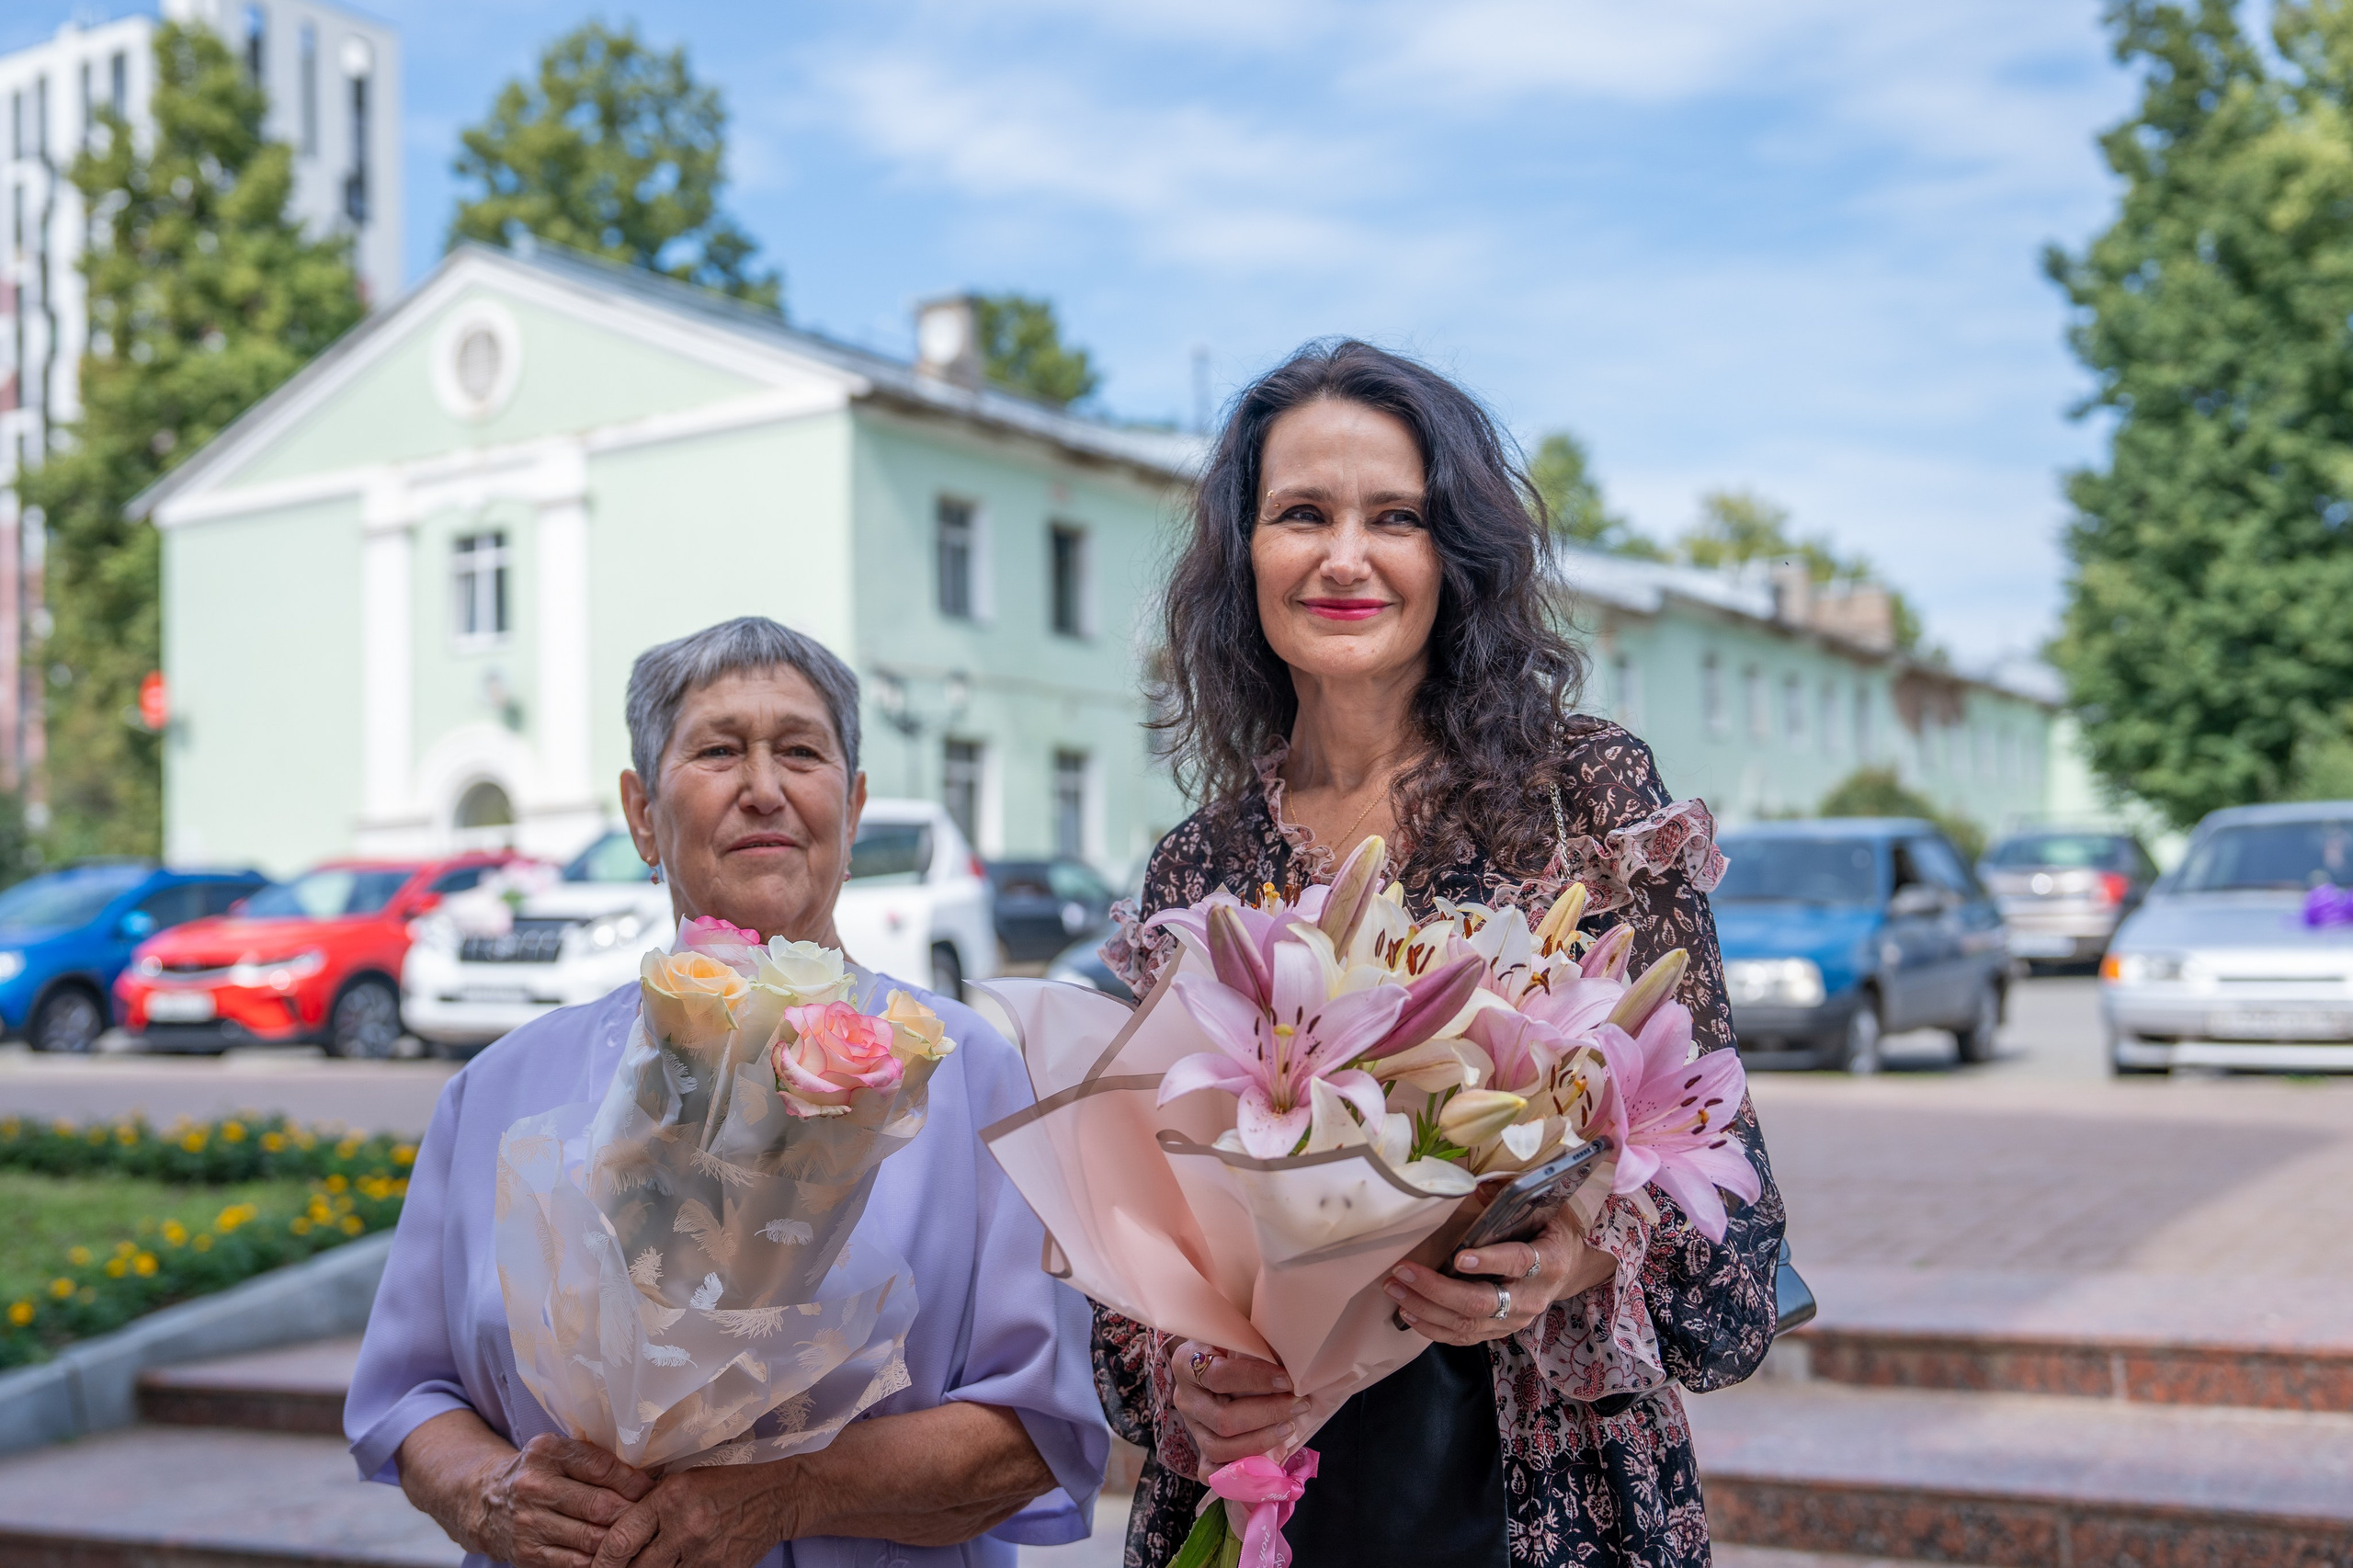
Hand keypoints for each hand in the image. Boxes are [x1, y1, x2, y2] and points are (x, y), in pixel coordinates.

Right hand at [469, 1434, 653, 1567]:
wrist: (486, 1502)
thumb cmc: (537, 1474)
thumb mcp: (559, 1453)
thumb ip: (595, 1459)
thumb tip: (646, 1475)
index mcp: (546, 1453)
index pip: (601, 1467)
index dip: (633, 1481)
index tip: (653, 1489)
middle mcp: (534, 1487)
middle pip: (598, 1506)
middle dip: (631, 1513)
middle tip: (653, 1515)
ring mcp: (529, 1523)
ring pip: (590, 1537)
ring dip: (619, 1539)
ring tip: (639, 1536)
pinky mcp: (527, 1553)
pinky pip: (574, 1563)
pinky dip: (599, 1561)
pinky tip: (614, 1555)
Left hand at [590, 1460, 791, 1567]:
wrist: (777, 1497)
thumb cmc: (724, 1486)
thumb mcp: (682, 1483)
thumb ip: (648, 1506)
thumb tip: (610, 1533)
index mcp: (671, 1499)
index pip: (622, 1539)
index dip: (601, 1562)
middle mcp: (686, 1527)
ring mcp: (706, 1555)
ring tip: (656, 1564)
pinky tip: (678, 1566)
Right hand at [1167, 1341, 1309, 1480]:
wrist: (1210, 1355)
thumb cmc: (1230, 1343)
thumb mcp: (1235, 1335)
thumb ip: (1253, 1347)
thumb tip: (1290, 1365)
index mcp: (1186, 1363)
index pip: (1219, 1377)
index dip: (1256, 1380)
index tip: (1287, 1380)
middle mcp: (1184, 1397)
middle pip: (1224, 1420)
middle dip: (1268, 1414)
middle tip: (1299, 1404)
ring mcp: (1191, 1426)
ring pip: (1220, 1448)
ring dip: (1261, 1441)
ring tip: (1290, 1427)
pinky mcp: (1199, 1447)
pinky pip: (1210, 1471)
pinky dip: (1236, 1470)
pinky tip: (1264, 1460)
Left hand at [1383, 1205, 1615, 1346]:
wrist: (1569, 1269)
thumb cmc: (1549, 1230)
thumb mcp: (1543, 1208)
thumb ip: (1512, 1197)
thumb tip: (1474, 1184)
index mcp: (1549, 1261)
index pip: (1518, 1263)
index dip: (1489, 1262)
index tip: (1457, 1258)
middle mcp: (1532, 1297)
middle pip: (1482, 1302)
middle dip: (1437, 1289)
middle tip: (1403, 1271)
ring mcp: (1515, 1320)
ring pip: (1467, 1324)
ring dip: (1426, 1308)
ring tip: (1395, 1289)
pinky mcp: (1500, 1332)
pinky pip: (1464, 1338)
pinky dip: (1433, 1328)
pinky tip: (1408, 1313)